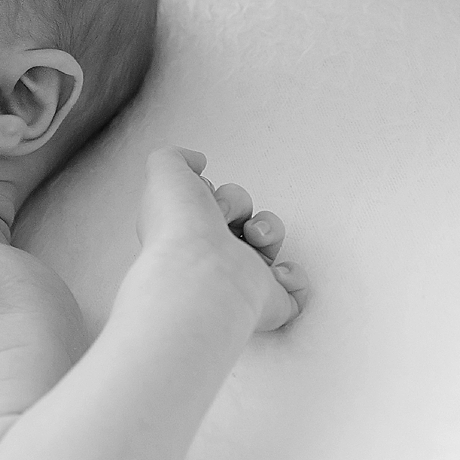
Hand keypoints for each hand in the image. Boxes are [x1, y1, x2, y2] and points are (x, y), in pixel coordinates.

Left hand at [135, 146, 307, 332]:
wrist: (203, 271)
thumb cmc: (180, 225)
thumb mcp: (165, 172)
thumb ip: (174, 158)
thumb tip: (198, 162)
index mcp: (188, 231)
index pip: (214, 205)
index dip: (219, 193)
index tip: (206, 193)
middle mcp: (211, 256)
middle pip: (243, 217)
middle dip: (240, 206)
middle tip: (224, 216)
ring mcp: (240, 279)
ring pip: (269, 244)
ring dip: (269, 230)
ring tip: (255, 237)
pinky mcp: (268, 302)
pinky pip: (294, 288)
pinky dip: (293, 275)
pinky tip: (274, 272)